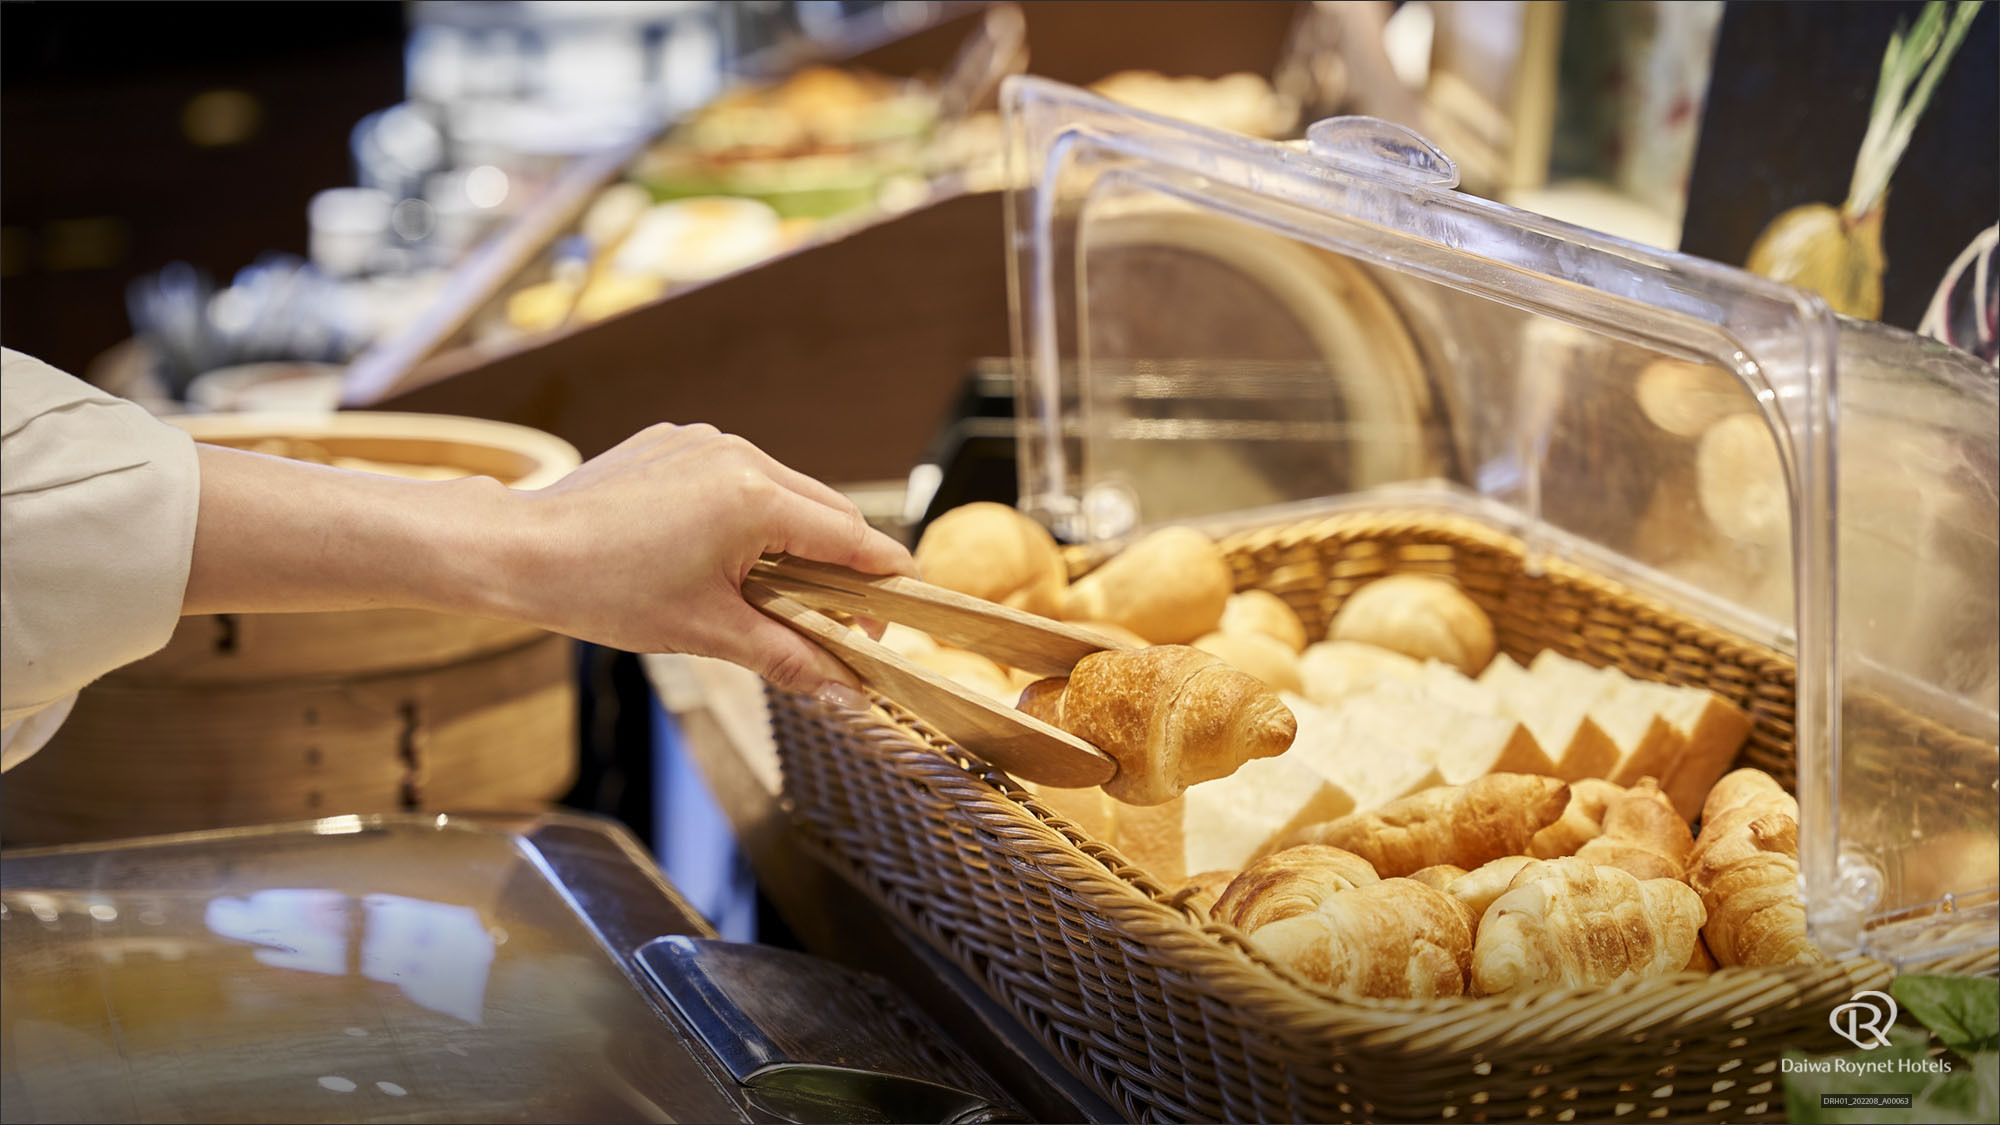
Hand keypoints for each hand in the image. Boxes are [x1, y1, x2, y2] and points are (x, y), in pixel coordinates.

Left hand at [504, 423, 913, 699]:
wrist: (520, 552)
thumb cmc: (605, 590)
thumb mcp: (707, 632)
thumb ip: (786, 655)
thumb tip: (840, 688)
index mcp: (755, 498)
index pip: (850, 538)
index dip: (881, 578)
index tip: (899, 608)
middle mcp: (739, 455)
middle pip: (825, 512)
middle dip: (840, 565)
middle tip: (840, 619)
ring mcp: (705, 441)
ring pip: (784, 491)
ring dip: (795, 538)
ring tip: (779, 591)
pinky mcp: (676, 440)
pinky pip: (738, 476)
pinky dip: (750, 515)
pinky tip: (725, 556)